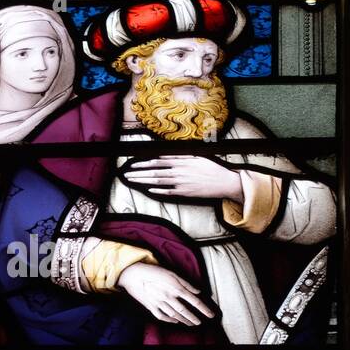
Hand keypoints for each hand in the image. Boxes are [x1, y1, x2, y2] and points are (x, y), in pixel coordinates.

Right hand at [116, 261, 214, 324]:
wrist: (133, 275)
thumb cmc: (153, 271)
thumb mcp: (172, 273)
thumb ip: (186, 283)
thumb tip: (197, 291)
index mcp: (175, 288)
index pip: (194, 301)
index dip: (203, 309)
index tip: (210, 315)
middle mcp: (168, 298)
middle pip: (185, 311)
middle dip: (194, 318)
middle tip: (200, 323)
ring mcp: (159, 304)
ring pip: (174, 315)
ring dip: (184, 320)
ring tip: (191, 324)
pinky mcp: (151, 307)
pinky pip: (162, 316)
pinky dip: (170, 320)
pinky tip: (175, 321)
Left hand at [125, 156, 243, 201]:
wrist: (224, 182)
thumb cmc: (211, 168)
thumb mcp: (196, 157)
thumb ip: (180, 156)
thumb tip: (165, 156)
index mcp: (181, 161)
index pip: (157, 161)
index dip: (144, 163)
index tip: (133, 165)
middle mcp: (179, 171)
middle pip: (154, 172)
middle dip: (138, 173)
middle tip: (126, 174)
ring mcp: (181, 183)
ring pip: (158, 181)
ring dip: (143, 181)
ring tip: (132, 181)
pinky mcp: (185, 193)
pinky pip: (168, 192)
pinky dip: (157, 190)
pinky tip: (148, 189)